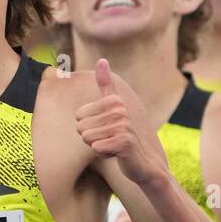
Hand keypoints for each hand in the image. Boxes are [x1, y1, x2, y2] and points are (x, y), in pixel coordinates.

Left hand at [75, 59, 166, 185]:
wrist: (142, 162)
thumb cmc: (122, 135)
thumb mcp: (113, 108)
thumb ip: (107, 85)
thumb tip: (101, 59)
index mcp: (114, 101)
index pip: (78, 116)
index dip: (88, 127)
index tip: (106, 129)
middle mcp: (120, 110)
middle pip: (81, 128)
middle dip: (92, 138)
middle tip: (110, 140)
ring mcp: (123, 126)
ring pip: (87, 138)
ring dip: (98, 147)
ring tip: (113, 146)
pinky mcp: (124, 142)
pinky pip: (96, 148)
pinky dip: (103, 155)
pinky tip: (117, 154)